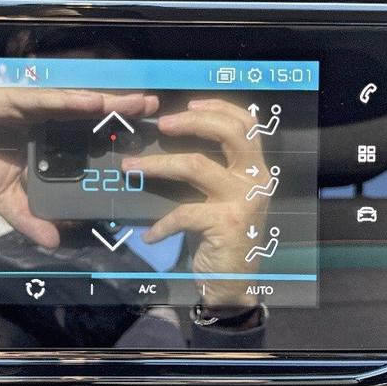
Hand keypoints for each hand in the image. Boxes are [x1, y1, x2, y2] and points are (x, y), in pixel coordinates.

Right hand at [0, 87, 158, 248]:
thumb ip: (29, 218)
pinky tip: (93, 102)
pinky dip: (69, 101)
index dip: (115, 132)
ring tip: (136, 102)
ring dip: (107, 101)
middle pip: (90, 114)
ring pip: (74, 102)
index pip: (87, 134)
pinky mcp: (8, 99)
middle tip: (155, 108)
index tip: (147, 135)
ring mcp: (28, 107)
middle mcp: (42, 119)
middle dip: (122, 109)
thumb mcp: (4, 200)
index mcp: (46, 139)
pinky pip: (44, 100)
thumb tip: (55, 243)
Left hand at [121, 98, 267, 307]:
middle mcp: (255, 179)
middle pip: (228, 133)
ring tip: (130, 167)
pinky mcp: (227, 223)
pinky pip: (184, 213)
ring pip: (197, 165)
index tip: (188, 103)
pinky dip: (161, 224)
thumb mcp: (223, 197)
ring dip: (157, 164)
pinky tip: (149, 234)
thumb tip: (168, 141)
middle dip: (192, 122)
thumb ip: (211, 171)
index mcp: (254, 169)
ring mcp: (243, 200)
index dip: (217, 108)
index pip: (245, 124)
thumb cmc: (221, 236)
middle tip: (162, 125)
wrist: (232, 282)